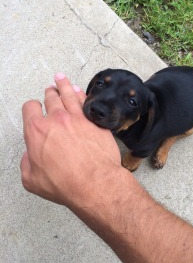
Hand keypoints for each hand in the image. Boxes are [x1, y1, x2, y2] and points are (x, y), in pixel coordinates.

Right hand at [20, 73, 121, 207]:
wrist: (95, 182)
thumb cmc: (66, 183)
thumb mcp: (32, 180)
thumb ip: (27, 164)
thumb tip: (29, 155)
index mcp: (37, 131)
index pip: (30, 109)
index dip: (31, 107)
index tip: (34, 109)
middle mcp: (56, 120)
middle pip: (50, 98)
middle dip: (49, 93)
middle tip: (50, 90)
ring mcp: (77, 118)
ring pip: (68, 94)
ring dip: (63, 85)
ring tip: (61, 78)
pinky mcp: (94, 121)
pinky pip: (86, 102)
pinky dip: (81, 93)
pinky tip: (79, 90)